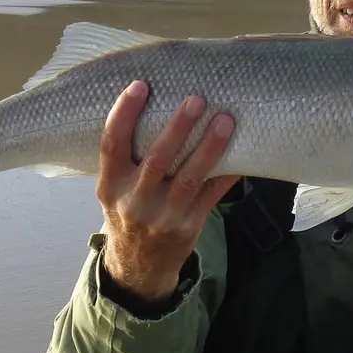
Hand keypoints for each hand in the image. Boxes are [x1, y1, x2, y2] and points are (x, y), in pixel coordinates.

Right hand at [96, 80, 238, 303]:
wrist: (139, 266)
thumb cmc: (128, 213)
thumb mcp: (113, 190)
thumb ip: (126, 159)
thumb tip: (154, 105)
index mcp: (110, 186)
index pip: (111, 145)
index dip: (124, 114)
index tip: (140, 85)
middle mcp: (134, 201)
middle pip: (157, 159)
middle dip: (178, 128)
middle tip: (196, 99)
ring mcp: (163, 216)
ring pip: (190, 177)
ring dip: (210, 147)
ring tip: (225, 120)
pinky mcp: (189, 226)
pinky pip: (212, 195)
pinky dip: (228, 173)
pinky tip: (243, 153)